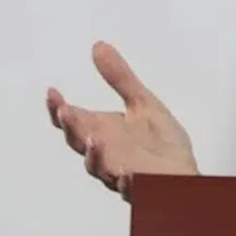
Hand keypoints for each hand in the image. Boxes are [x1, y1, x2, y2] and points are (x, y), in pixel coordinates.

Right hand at [47, 41, 198, 200]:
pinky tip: (127, 174)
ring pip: (99, 166)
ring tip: (96, 138)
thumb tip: (99, 46)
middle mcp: (104, 153)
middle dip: (73, 128)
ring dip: (95, 154)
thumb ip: (120, 77)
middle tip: (66, 112)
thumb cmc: (159, 142)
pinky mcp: (141, 187)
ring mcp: (119, 171)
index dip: (59, 109)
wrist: (182, 174)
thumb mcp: (141, 102)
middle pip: (81, 142)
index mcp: (102, 132)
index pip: (74, 121)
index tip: (53, 92)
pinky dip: (126, 181)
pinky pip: (130, 188)